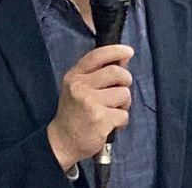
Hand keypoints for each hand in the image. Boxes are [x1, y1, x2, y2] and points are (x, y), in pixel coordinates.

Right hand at [46, 44, 133, 170]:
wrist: (63, 141)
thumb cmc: (74, 112)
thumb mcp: (78, 88)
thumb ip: (98, 73)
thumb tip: (123, 58)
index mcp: (74, 76)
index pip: (97, 56)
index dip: (116, 50)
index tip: (128, 51)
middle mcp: (80, 87)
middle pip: (116, 72)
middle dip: (125, 80)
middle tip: (120, 89)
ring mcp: (90, 103)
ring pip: (124, 93)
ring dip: (124, 104)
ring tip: (111, 110)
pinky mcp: (100, 120)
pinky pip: (124, 114)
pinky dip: (121, 121)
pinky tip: (109, 124)